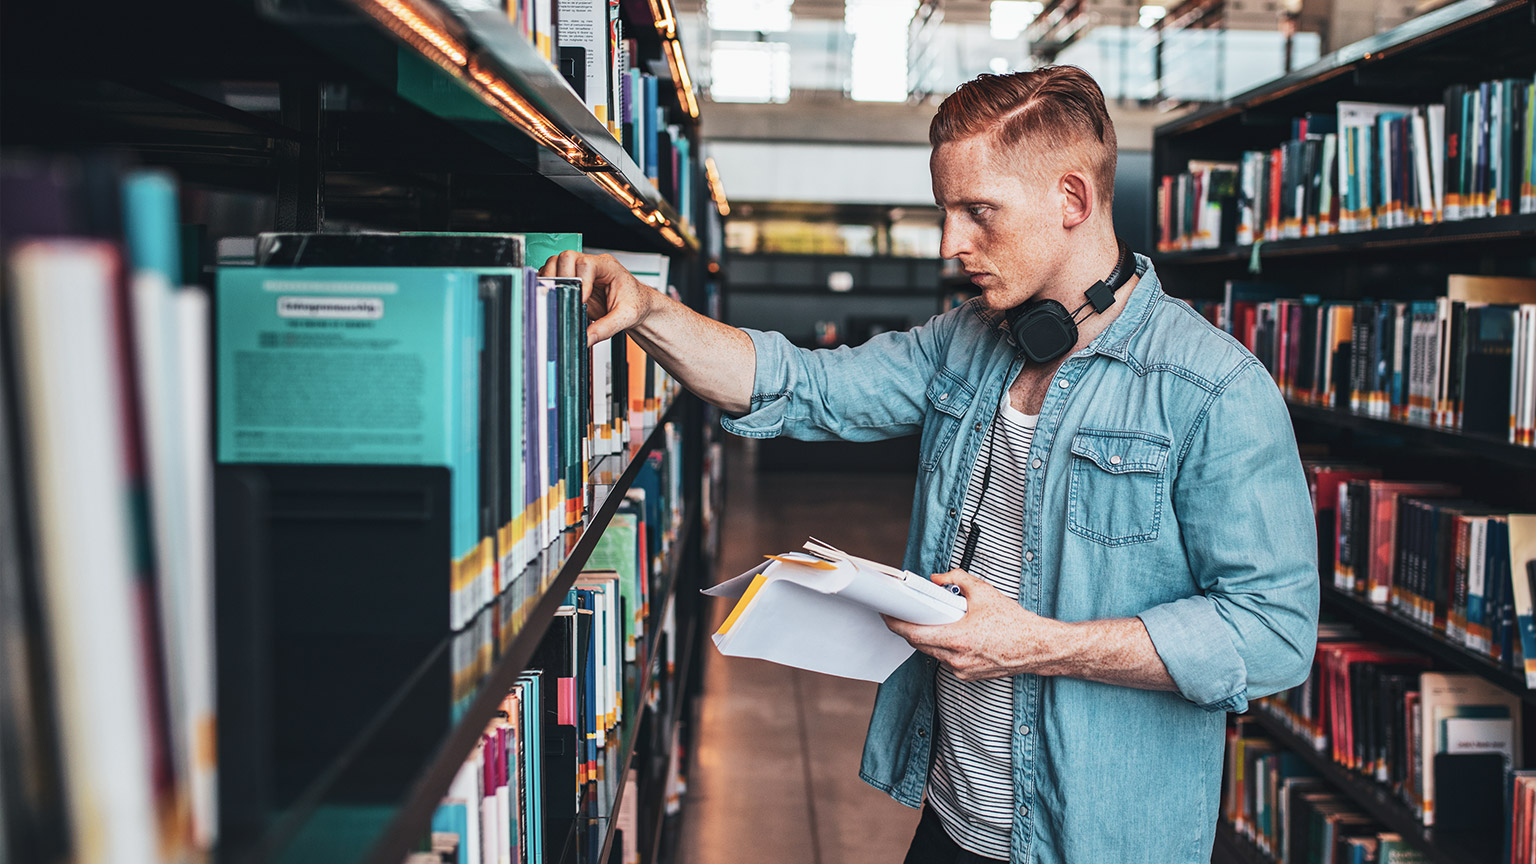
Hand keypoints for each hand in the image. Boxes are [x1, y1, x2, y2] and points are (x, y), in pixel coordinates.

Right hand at [540, 251, 655, 346]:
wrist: (637, 304)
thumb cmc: (636, 303)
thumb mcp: (626, 317)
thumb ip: (606, 328)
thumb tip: (586, 338)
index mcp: (608, 267)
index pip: (586, 264)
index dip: (580, 281)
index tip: (582, 300)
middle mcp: (593, 264)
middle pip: (567, 258)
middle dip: (562, 277)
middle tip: (566, 297)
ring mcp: (580, 270)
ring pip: (556, 263)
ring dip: (552, 279)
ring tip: (558, 296)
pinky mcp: (572, 279)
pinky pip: (554, 274)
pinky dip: (550, 284)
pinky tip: (555, 297)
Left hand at [883, 569, 1065, 681]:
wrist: (1037, 647)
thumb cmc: (1015, 623)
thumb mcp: (984, 592)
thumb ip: (956, 579)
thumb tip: (937, 579)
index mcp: (957, 638)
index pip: (914, 633)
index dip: (895, 623)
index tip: (887, 614)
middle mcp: (956, 658)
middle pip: (919, 643)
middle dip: (910, 628)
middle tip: (906, 612)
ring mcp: (961, 669)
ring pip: (932, 652)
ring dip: (927, 637)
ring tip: (932, 620)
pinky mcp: (968, 675)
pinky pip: (945, 660)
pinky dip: (943, 646)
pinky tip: (950, 634)